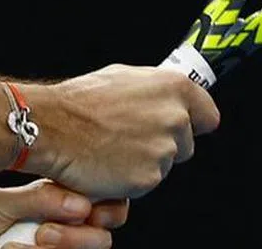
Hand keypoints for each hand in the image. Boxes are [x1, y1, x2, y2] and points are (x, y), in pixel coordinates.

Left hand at [0, 179, 128, 248]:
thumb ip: (39, 197)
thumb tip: (83, 203)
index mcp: (55, 202)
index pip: (103, 201)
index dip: (107, 204)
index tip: (86, 208)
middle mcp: (60, 229)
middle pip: (103, 234)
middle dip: (83, 233)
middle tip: (47, 231)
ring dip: (68, 244)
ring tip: (36, 240)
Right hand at [25, 64, 219, 200]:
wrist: (53, 127)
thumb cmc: (82, 101)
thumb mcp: (125, 77)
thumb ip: (155, 89)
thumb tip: (169, 96)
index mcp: (175, 88)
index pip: (208, 115)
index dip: (195, 124)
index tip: (188, 129)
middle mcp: (176, 117)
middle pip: (185, 144)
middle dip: (164, 145)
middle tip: (132, 140)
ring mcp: (164, 149)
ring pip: (165, 164)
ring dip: (146, 163)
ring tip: (116, 149)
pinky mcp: (149, 177)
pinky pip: (147, 183)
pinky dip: (131, 180)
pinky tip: (111, 164)